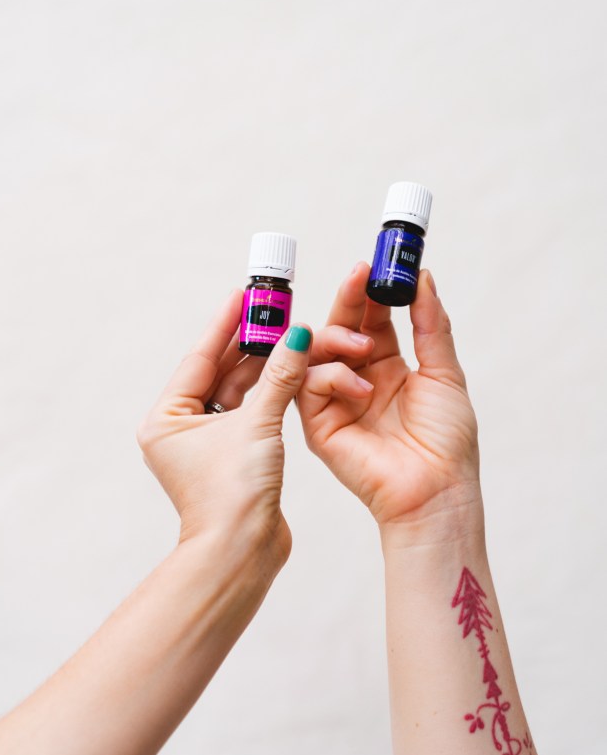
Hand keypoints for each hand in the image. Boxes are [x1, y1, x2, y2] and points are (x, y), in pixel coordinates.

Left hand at [137, 289, 312, 566]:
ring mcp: (206, 446)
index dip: (224, 324)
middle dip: (246, 343)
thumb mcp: (257, 424)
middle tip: (272, 310)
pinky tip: (288, 370)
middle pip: (217, 372)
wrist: (242, 552)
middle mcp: (180, 431)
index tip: (243, 295)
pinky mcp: (232, 459)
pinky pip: (249, 414)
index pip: (198, 358)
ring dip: (262, 367)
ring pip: (236, 393)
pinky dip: (268, 394)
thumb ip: (278, 377)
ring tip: (286, 333)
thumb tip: (297, 336)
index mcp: (166, 420)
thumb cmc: (233, 496)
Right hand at [298, 264, 480, 545]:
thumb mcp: (444, 372)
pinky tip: (361, 389)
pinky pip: (306, 384)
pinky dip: (331, 377)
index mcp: (388, 368)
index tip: (375, 263)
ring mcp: (336, 401)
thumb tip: (423, 277)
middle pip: (340, 328)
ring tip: (365, 347)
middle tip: (358, 275)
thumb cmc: (447, 440)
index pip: (371, 319)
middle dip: (347, 299)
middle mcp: (358, 380)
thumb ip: (430, 324)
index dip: (370, 291)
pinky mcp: (318, 426)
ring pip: (316, 351)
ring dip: (339, 338)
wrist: (436, 490)